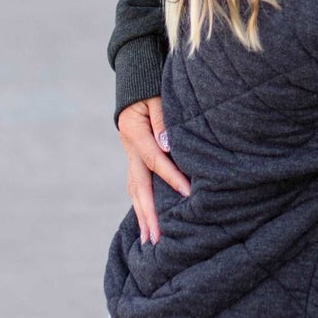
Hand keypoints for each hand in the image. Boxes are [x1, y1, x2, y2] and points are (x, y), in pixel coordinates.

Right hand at [117, 97, 189, 243]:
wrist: (136, 77)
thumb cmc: (151, 85)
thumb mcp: (157, 96)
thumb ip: (162, 120)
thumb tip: (167, 146)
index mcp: (134, 131)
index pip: (155, 160)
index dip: (171, 177)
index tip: (188, 193)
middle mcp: (128, 146)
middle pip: (138, 185)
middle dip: (148, 213)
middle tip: (156, 238)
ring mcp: (129, 153)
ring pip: (134, 189)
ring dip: (142, 214)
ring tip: (149, 239)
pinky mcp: (134, 156)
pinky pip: (137, 184)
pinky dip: (142, 203)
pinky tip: (148, 221)